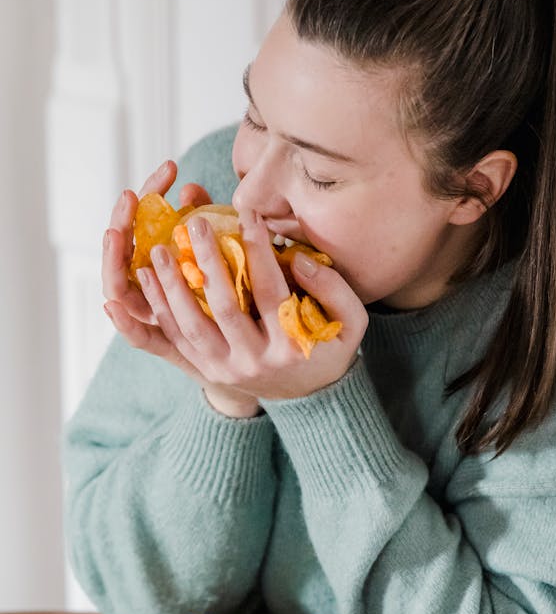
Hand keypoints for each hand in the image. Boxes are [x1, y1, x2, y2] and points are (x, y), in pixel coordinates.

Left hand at [104, 178, 367, 414]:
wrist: (310, 398)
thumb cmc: (330, 348)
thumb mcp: (351, 322)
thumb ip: (335, 289)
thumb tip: (300, 261)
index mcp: (291, 347)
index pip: (270, 292)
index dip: (258, 251)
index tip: (248, 214)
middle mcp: (255, 362)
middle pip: (223, 308)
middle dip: (207, 262)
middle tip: (194, 224)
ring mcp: (226, 369)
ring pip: (191, 326)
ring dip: (171, 287)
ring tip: (160, 250)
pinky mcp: (206, 371)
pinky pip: (176, 339)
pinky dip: (160, 308)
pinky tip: (147, 279)